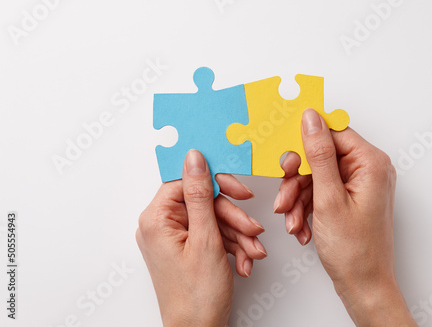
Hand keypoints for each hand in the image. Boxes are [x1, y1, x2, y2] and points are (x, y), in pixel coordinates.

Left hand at [136, 149, 266, 325]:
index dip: (215, 183)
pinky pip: (212, 235)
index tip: (239, 189)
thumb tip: (194, 157)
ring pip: (212, 219)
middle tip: (252, 229)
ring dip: (237, 234)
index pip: (185, 181)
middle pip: (203, 202)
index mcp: (156, 219)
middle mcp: (161, 225)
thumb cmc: (196, 295)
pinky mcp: (186, 248)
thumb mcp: (205, 238)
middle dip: (233, 218)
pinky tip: (244, 261)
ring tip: (252, 253)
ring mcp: (174, 237)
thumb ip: (200, 194)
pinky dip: (231, 245)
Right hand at [274, 109, 415, 325]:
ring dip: (297, 198)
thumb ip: (318, 155)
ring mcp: (358, 185)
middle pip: (320, 157)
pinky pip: (320, 192)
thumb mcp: (328, 198)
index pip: (333, 132)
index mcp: (370, 163)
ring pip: (315, 177)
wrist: (363, 286)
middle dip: (297, 180)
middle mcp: (367, 170)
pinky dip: (306, 208)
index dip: (305, 144)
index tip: (288, 160)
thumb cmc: (354, 250)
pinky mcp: (349, 199)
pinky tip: (301, 227)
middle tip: (284, 198)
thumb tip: (311, 118)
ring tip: (291, 221)